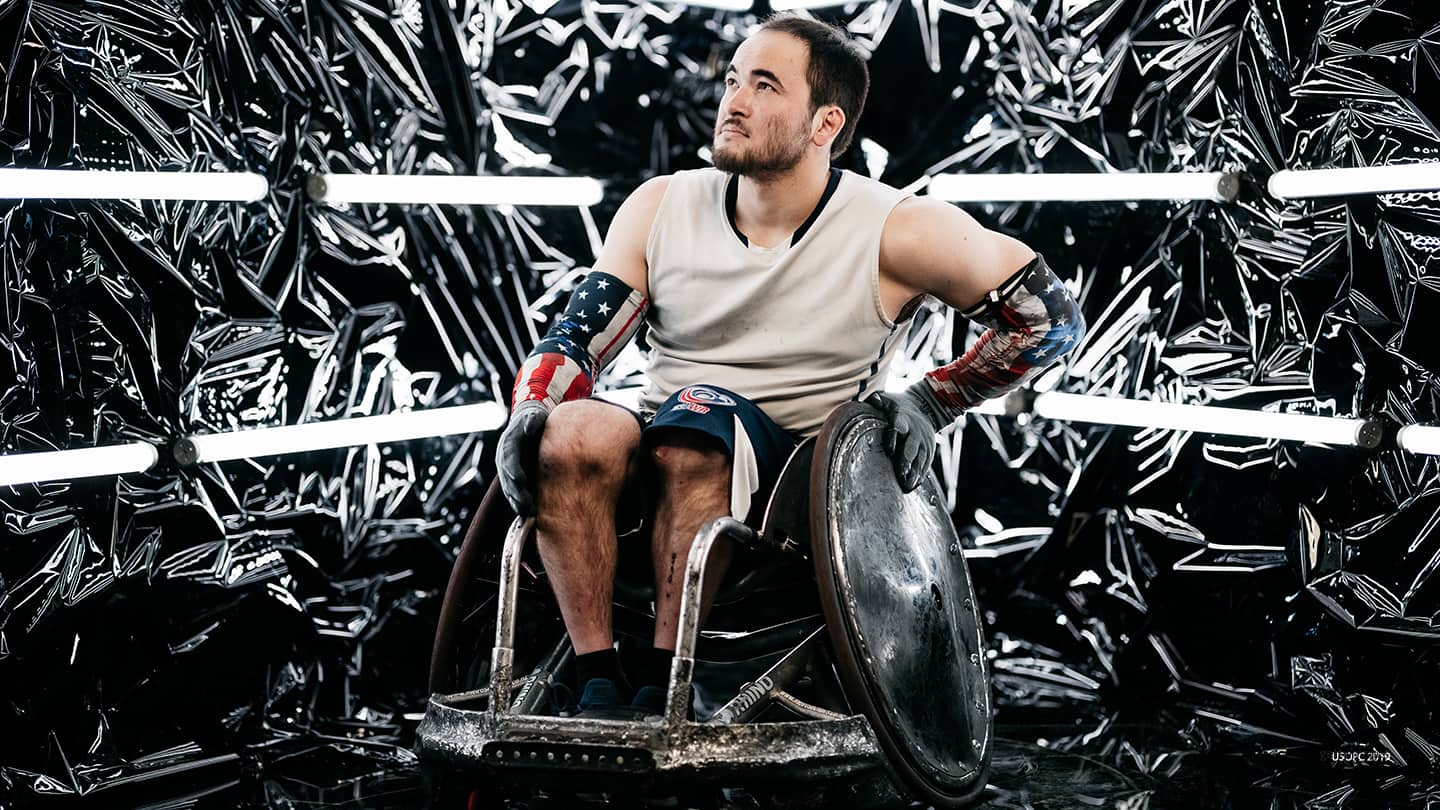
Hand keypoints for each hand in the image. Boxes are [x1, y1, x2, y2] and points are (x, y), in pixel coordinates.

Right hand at [496, 400, 549, 515]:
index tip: (520, 480)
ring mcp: (506, 467)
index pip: (509, 457)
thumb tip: (528, 428)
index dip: (513, 469)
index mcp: (509, 442)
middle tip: (526, 505)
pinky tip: (525, 514)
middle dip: (516, 492)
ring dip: (516, 501)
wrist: (529, 421)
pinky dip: (517, 502)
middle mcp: (504, 456)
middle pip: (507, 477)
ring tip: (527, 514)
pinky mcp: (511, 475)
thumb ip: (532, 420)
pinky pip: (512, 490)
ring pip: (508, 487)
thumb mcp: (535, 415)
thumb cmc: (535, 419)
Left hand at [866, 390, 939, 492]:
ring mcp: (924, 441)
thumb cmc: (898, 405)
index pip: (898, 427)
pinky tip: (913, 485)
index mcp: (902, 418)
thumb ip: (878, 401)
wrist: (924, 406)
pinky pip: (926, 464)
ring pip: (920, 459)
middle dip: (906, 462)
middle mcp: (915, 431)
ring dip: (914, 473)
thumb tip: (872, 400)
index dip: (894, 437)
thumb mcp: (888, 399)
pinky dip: (920, 475)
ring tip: (907, 486)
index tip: (890, 449)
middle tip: (900, 476)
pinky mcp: (929, 449)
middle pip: (911, 448)